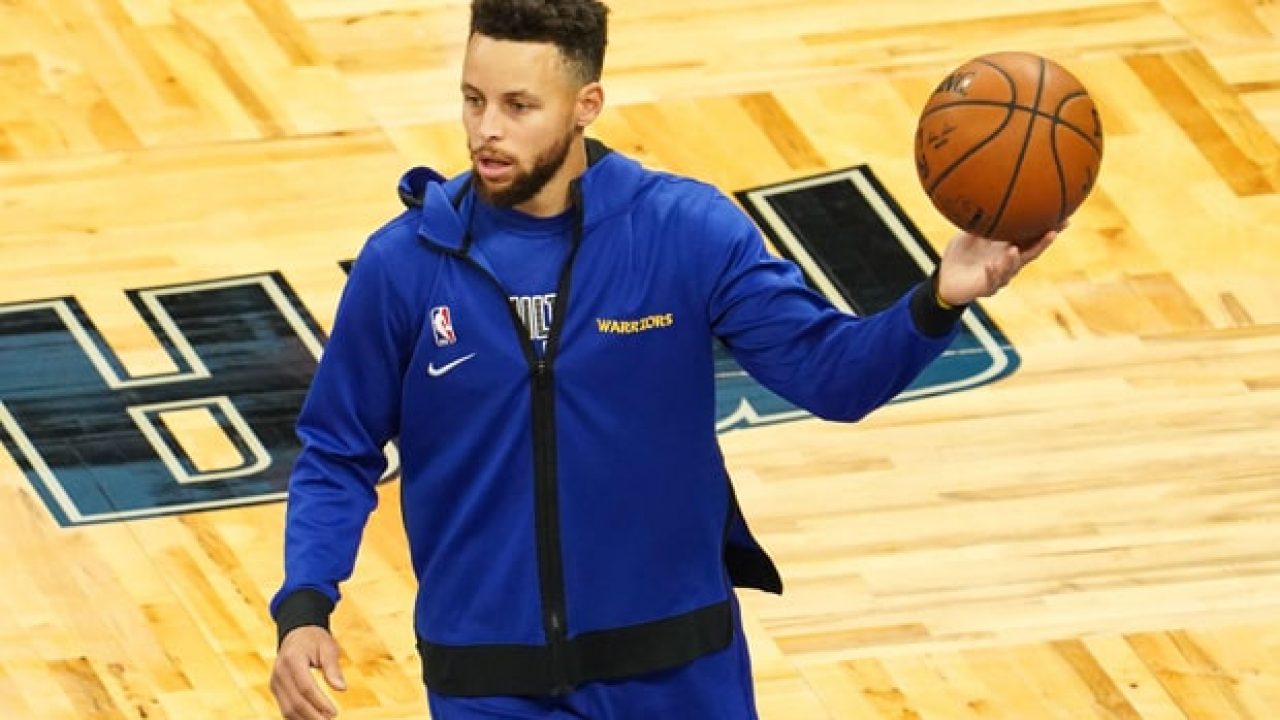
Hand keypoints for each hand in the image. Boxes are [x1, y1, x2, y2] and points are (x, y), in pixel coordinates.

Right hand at [270, 626, 346, 719]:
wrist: (297, 634)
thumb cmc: (315, 640)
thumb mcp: (328, 647)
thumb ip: (333, 668)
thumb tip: (342, 688)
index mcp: (292, 659)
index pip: (306, 687)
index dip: (320, 702)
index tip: (334, 712)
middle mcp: (279, 672)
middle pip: (295, 702)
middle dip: (313, 716)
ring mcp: (275, 682)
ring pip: (287, 709)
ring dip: (305, 719)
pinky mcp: (275, 688)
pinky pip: (285, 708)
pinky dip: (297, 718)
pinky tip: (311, 719)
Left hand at [935, 225, 1060, 305]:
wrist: (944, 279)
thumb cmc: (961, 255)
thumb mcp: (970, 233)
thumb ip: (981, 219)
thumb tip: (986, 196)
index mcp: (1008, 247)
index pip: (1031, 236)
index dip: (1047, 228)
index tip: (1064, 216)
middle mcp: (1009, 262)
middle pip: (1031, 252)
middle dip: (1043, 243)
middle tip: (1054, 231)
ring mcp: (1000, 276)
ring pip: (1012, 269)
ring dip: (1014, 260)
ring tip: (1014, 249)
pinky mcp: (986, 288)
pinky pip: (992, 281)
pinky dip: (993, 273)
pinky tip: (991, 265)